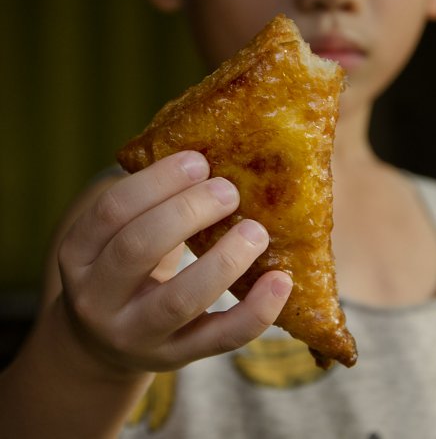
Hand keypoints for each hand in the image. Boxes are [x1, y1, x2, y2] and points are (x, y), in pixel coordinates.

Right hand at [56, 151, 292, 374]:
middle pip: (138, 248)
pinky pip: (220, 338)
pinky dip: (255, 311)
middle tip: (229, 191)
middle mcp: (97, 297)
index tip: (198, 161)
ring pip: (180, 299)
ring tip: (256, 230)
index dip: (157, 181)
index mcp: (79, 253)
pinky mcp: (175, 357)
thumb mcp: (118, 237)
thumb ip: (149, 206)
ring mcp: (135, 334)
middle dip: (188, 211)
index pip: (112, 211)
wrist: (105, 342)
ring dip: (224, 259)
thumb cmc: (125, 270)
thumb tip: (213, 154)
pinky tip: (280, 281)